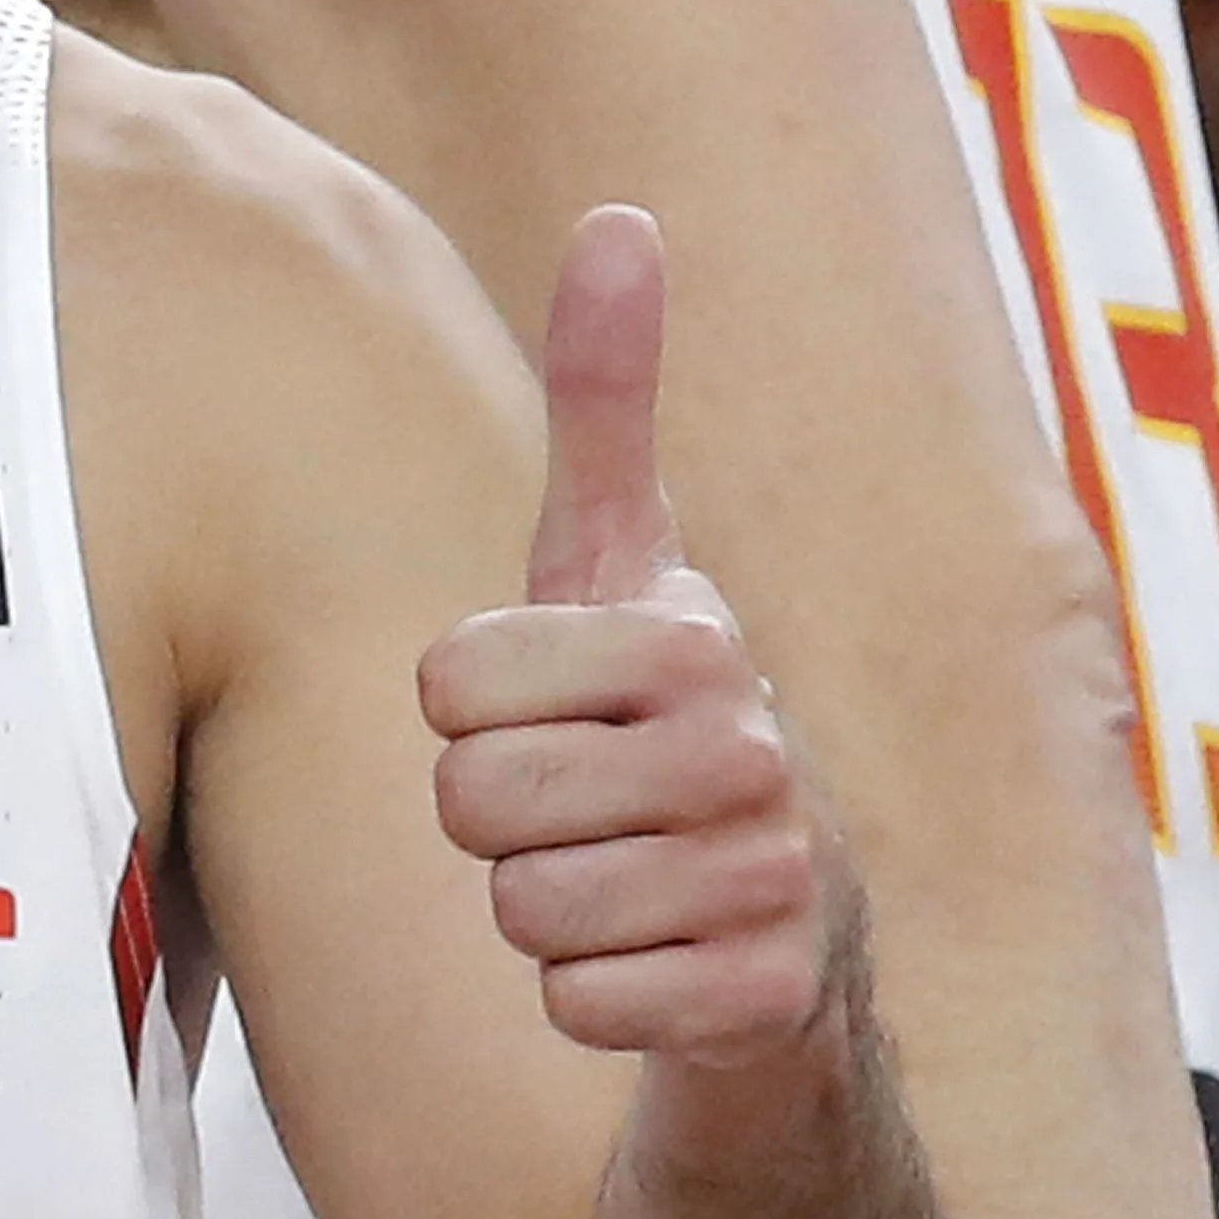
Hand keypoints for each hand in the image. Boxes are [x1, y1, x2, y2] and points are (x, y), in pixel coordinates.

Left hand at [419, 208, 845, 1071]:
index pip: (447, 679)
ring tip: (614, 879)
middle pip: (468, 799)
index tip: (545, 705)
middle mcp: (754, 751)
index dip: (463, 709)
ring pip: (515, 907)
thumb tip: (620, 213)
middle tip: (573, 808)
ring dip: (537, 909)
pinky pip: (572, 1002)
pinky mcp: (761, 1005)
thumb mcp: (613, 561)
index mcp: (695, 635)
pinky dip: (586, 998)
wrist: (771, 936)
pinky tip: (651, 965)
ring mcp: (770, 882)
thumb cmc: (648, 721)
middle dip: (491, 820)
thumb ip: (608, 399)